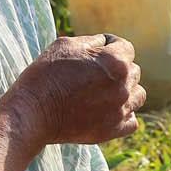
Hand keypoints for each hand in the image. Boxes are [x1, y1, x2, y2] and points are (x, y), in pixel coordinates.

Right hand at [8, 33, 146, 146]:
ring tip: (105, 92)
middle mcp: (123, 86)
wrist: (32, 113)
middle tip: (94, 74)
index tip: (96, 53)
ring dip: (126, 91)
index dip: (110, 46)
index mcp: (116, 62)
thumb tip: (106, 44)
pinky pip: (132, 121)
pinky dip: (124, 115)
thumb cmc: (46, 75)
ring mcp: (120, 109)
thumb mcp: (66, 45)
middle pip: (133, 71)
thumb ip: (93, 41)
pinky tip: (108, 110)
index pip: (126, 47)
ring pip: (138, 95)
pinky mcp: (113, 130)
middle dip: (117, 69)